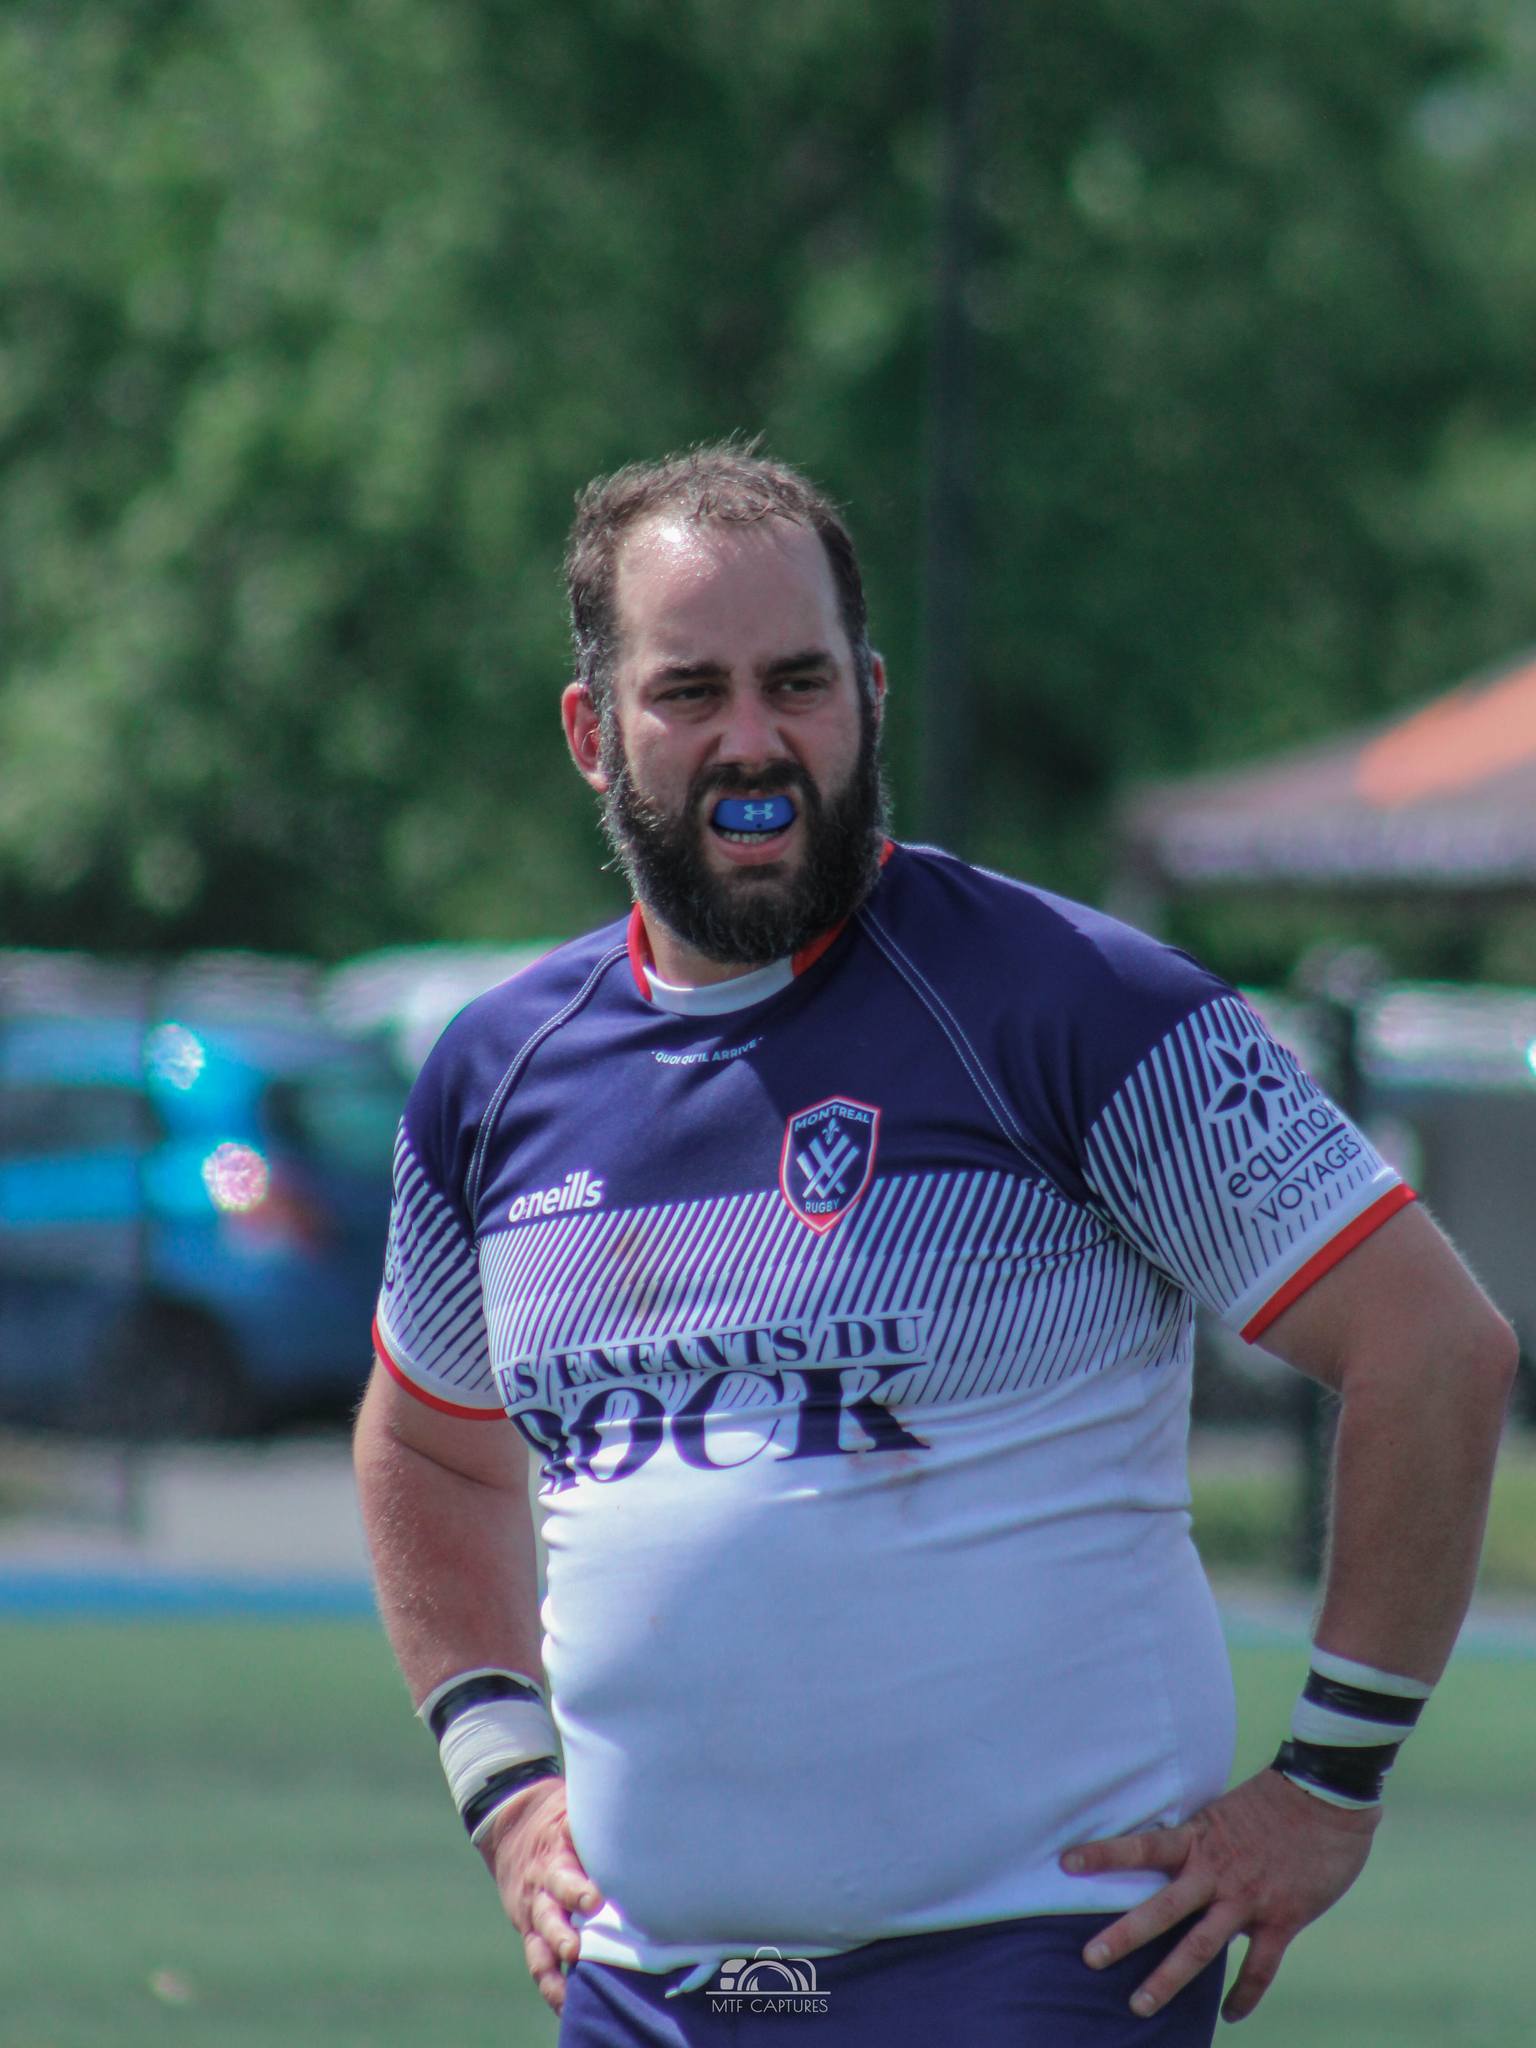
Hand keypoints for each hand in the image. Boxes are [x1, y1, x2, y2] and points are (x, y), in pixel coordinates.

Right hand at [480, 1776, 604, 2014]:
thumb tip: (648, 1809)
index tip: (595, 1900)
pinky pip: (538, 1962)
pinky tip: (566, 2005)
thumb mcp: (574, 1808)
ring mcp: (536, 1911)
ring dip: (558, 1961)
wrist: (512, 1824)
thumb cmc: (559, 1816)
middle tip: (578, 1947)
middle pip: (552, 1908)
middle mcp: (544, 1885)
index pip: (566, 1869)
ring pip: (542, 1940)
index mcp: (556, 1853)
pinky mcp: (531, 1931)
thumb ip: (602, 1816)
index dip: (578, 1886)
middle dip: (565, 1930)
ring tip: (572, 1985)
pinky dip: (551, 1985)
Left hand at [1059, 1768, 1379, 2022]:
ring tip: (1139, 2006)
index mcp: (1199, 1839)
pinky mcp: (1282, 1919)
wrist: (1326, 1797)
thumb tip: (1177, 1860)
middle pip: (1162, 1909)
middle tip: (1090, 1958)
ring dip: (1168, 1979)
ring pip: (1201, 1947)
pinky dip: (1244, 1995)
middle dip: (1124, 1935)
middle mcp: (1216, 1872)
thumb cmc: (1274, 1800)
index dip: (1104, 1854)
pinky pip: (1259, 1969)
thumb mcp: (1223, 1811)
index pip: (1142, 1847)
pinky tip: (1231, 2016)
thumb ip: (1200, 1841)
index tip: (1066, 1864)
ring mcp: (1247, 1900)